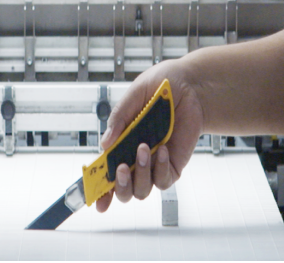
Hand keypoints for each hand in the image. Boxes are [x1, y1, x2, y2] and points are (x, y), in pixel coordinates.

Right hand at [96, 58, 203, 211]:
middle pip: (123, 189)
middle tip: (121, 168)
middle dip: (119, 186)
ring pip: (142, 189)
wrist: (189, 85)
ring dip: (141, 174)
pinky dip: (161, 167)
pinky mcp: (172, 164)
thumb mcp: (134, 96)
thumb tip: (105, 144)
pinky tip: (162, 148)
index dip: (98, 188)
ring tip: (143, 148)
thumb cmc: (159, 88)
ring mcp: (154, 163)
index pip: (105, 171)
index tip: (93, 198)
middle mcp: (134, 157)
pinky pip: (164, 178)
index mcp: (119, 142)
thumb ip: (119, 118)